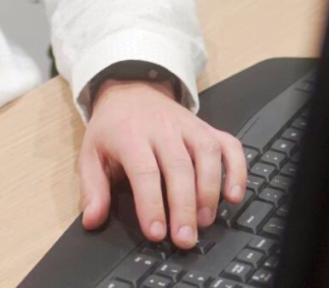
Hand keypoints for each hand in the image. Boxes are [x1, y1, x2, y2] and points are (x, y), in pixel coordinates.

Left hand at [78, 78, 247, 249]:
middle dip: (184, 206)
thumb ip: (92, 187)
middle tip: (185, 238)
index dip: (152, 204)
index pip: (144, 171)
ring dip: (210, 189)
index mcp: (130, 135)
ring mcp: (188, 125)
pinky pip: (229, 144)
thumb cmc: (112, 128)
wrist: (129, 89)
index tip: (156, 233)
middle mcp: (162, 128)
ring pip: (206, 153)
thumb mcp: (91, 153)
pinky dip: (237, 169)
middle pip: (179, 166)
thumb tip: (92, 220)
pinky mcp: (206, 127)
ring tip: (205, 220)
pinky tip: (234, 195)